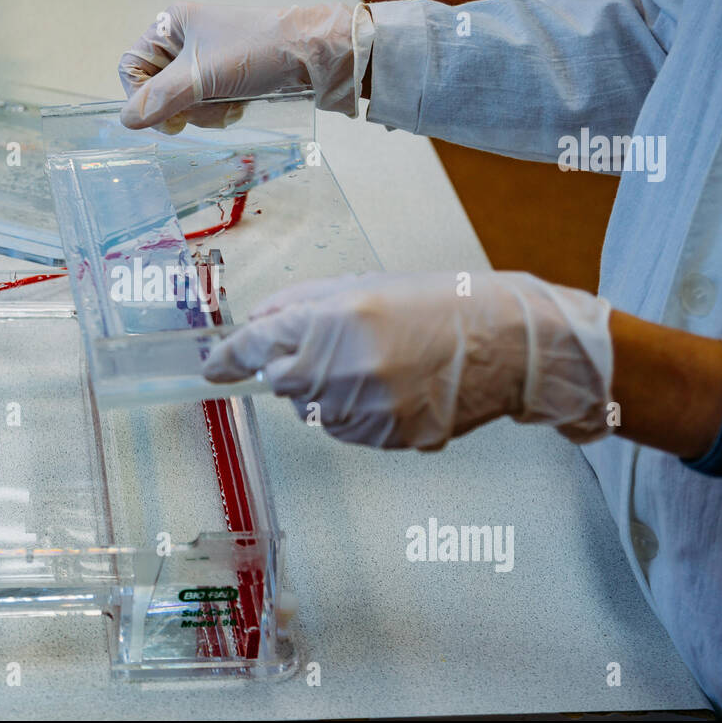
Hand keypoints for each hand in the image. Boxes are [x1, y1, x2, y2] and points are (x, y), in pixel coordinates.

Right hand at [118, 1, 359, 131]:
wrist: (315, 54)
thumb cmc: (261, 51)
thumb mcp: (204, 76)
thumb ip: (162, 99)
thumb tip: (127, 120)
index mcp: (172, 24)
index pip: (132, 67)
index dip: (143, 97)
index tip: (168, 118)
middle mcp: (184, 40)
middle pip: (157, 89)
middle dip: (182, 107)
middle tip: (208, 108)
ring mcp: (205, 60)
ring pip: (182, 102)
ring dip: (204, 113)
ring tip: (231, 104)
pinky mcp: (225, 77)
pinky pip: (205, 105)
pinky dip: (219, 112)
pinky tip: (240, 105)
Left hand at [202, 271, 613, 449]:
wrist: (509, 344)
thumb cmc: (442, 304)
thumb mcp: (365, 283)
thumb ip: (302, 304)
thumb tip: (258, 324)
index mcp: (335, 321)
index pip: (259, 345)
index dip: (229, 356)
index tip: (212, 367)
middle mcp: (345, 370)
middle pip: (281, 382)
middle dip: (294, 365)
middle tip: (337, 346)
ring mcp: (367, 411)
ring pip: (313, 410)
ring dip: (327, 391)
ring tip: (379, 364)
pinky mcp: (388, 439)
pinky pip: (347, 431)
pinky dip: (355, 412)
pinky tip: (392, 388)